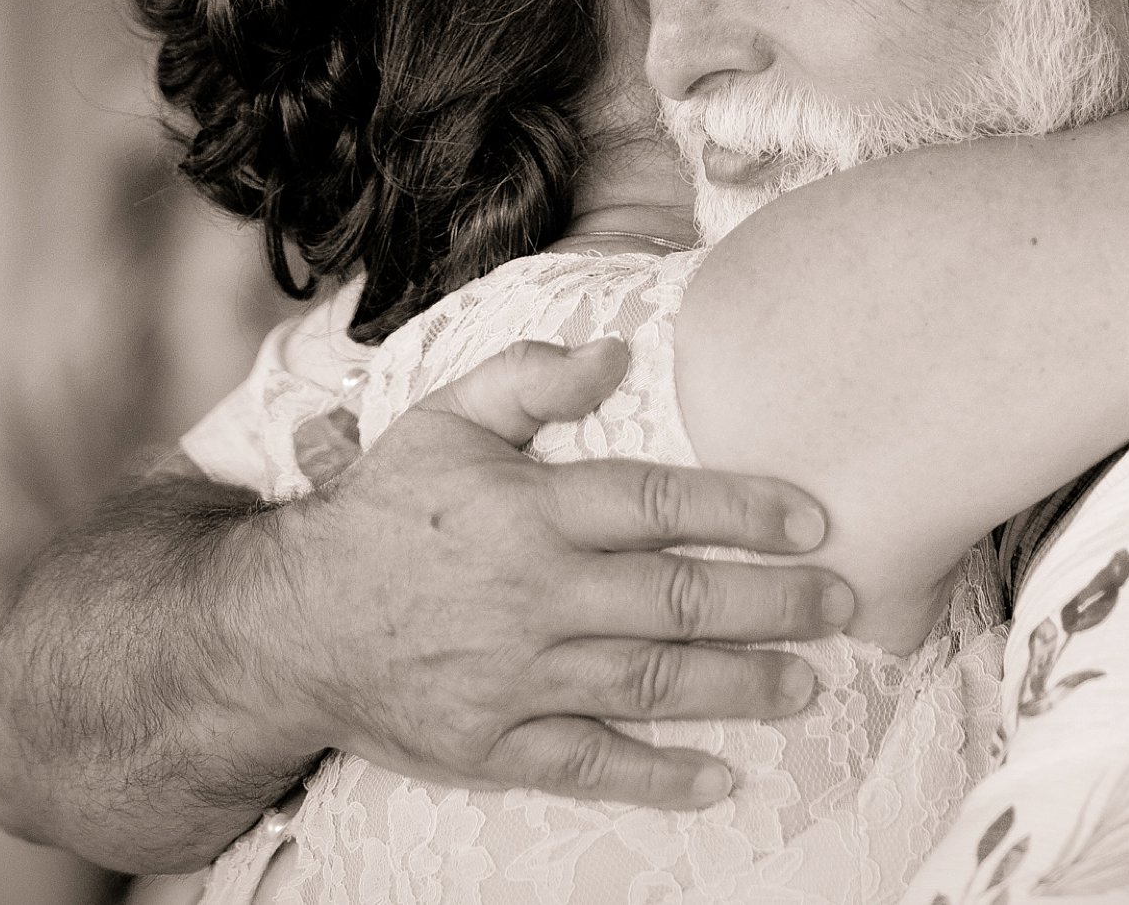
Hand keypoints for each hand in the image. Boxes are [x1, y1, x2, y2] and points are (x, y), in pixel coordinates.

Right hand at [264, 337, 851, 806]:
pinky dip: (660, 776)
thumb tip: (618, 352)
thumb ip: (530, 379)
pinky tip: (721, 776)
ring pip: (652, 683)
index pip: (659, 502)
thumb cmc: (383, 515)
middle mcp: (533, 595)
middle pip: (677, 599)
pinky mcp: (494, 744)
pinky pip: (591, 764)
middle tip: (843, 602)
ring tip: (807, 681)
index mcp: (529, 510)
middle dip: (773, 603)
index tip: (814, 518)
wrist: (285, 626)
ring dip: (741, 684)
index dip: (745, 508)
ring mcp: (516, 677)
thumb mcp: (443, 421)